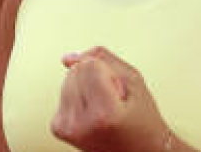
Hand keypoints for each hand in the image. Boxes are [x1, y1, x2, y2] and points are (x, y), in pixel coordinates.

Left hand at [50, 46, 174, 151]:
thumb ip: (103, 58)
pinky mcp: (59, 128)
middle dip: (95, 78)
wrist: (139, 151)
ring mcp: (67, 128)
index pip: (89, 65)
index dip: (108, 71)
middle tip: (114, 101)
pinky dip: (78, 97)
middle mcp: (80, 124)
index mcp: (103, 114)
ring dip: (85, 87)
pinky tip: (93, 112)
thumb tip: (67, 58)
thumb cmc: (142, 120)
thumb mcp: (134, 81)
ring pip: (67, 79)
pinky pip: (62, 93)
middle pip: (75, 71)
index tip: (120, 92)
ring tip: (105, 107)